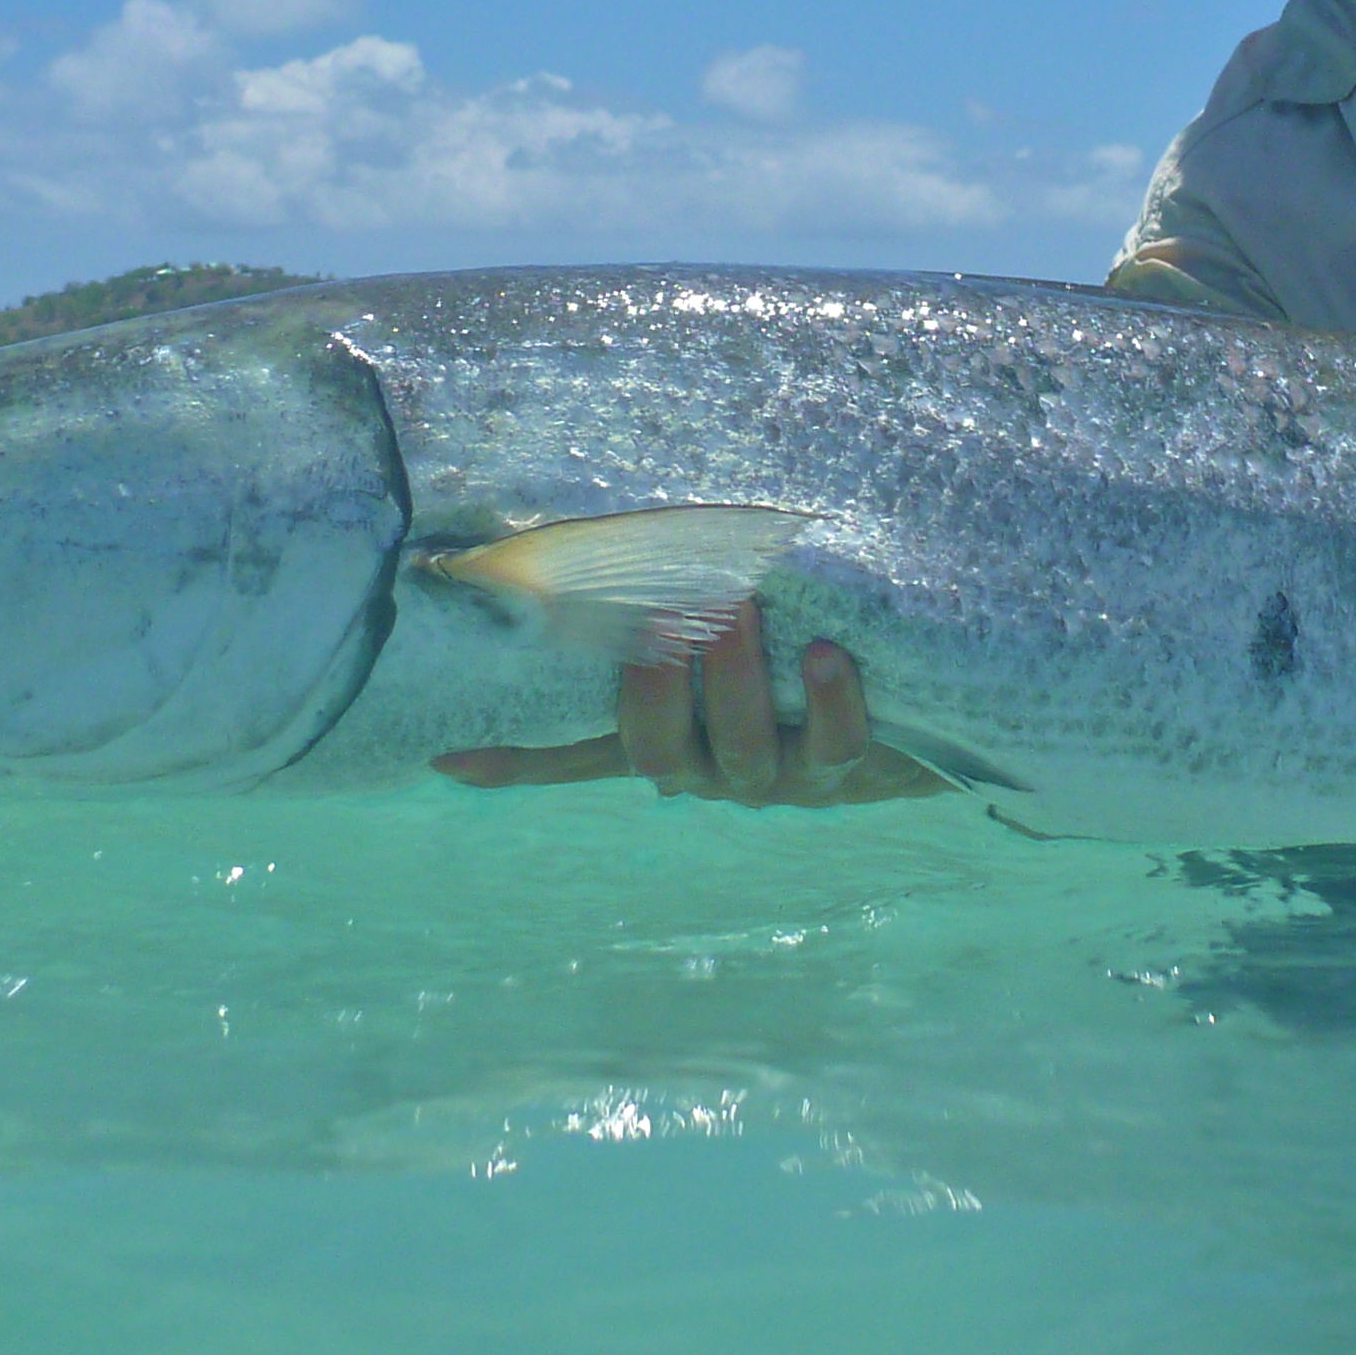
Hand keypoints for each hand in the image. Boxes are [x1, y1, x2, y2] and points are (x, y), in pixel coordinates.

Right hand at [431, 599, 951, 806]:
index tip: (448, 750)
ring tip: (737, 608)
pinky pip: (832, 747)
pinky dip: (829, 703)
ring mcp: (773, 776)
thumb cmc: (788, 656)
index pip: (574, 753)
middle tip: (658, 619)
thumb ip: (656, 615)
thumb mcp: (716, 640)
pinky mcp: (842, 769)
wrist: (907, 709)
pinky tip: (825, 656)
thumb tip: (569, 577)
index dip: (515, 759)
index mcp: (661, 740)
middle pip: (656, 750)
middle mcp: (706, 768)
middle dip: (653, 686)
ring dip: (733, 678)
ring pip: (739, 748)